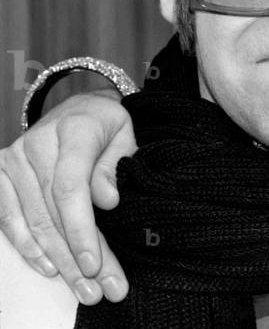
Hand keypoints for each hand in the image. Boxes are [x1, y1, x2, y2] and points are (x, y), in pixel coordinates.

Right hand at [0, 90, 135, 303]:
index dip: (82, 231)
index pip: (71, 189)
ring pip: (34, 222)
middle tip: (99, 290)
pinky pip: (10, 219)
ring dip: (58, 260)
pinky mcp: (1, 174)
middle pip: (54, 213)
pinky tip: (50, 268)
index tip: (96, 264)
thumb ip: (116, 165)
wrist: (77, 108)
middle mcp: (36, 145)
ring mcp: (14, 160)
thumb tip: (107, 201)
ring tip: (83, 288)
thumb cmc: (105, 125)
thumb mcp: (125, 134)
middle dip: (77, 257)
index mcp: (73, 130)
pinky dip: (28, 247)